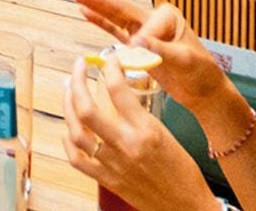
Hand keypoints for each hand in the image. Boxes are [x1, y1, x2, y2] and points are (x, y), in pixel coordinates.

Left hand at [63, 57, 215, 210]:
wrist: (187, 207)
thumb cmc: (182, 172)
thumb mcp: (164, 133)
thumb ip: (138, 115)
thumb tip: (118, 92)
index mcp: (145, 130)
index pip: (117, 89)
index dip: (109, 66)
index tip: (109, 59)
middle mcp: (125, 145)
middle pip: (86, 108)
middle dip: (77, 81)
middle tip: (78, 66)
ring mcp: (113, 164)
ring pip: (76, 131)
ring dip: (68, 106)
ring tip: (69, 90)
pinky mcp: (107, 181)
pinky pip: (77, 160)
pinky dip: (68, 142)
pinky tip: (69, 129)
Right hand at [72, 0, 223, 113]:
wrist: (206, 92)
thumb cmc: (202, 74)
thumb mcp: (186, 60)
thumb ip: (161, 49)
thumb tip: (137, 41)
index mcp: (167, 16)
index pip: (144, 25)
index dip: (140, 42)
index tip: (144, 59)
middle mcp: (154, 19)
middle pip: (121, 9)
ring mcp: (144, 30)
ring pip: (115, 17)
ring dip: (96, 7)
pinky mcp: (138, 45)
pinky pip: (116, 32)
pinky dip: (101, 23)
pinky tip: (87, 13)